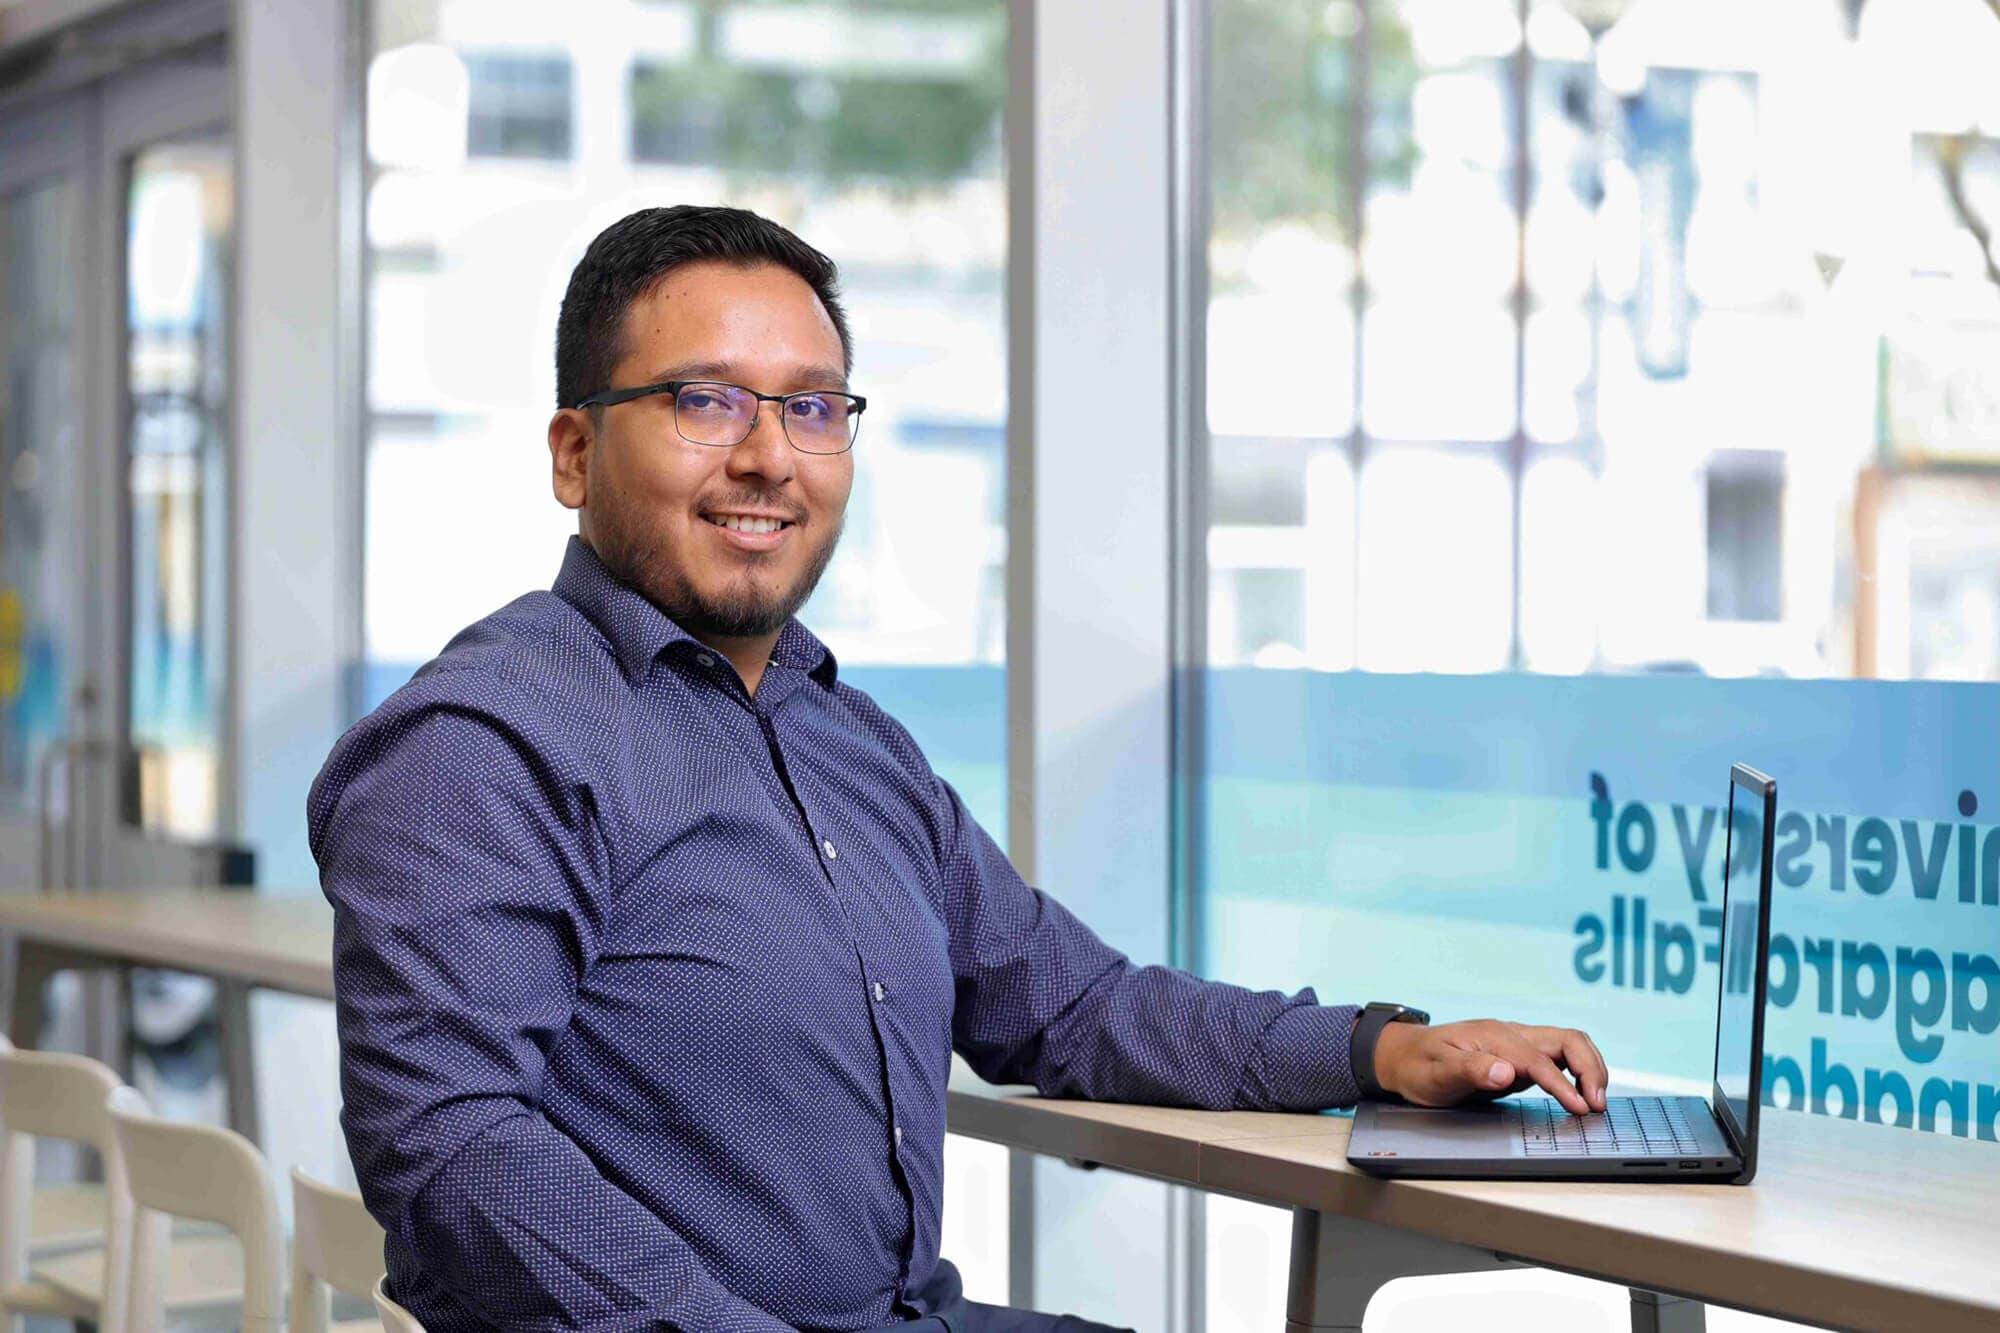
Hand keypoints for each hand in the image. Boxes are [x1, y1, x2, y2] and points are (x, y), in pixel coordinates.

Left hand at [1373, 1019, 1607, 1114]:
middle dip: (1591, 1069)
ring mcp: (1518, 1044)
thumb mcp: (1435, 1073)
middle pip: (1567, 1040)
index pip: (1539, 1060)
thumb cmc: (1418, 1065)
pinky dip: (1579, 1071)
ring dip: (1590, 1068)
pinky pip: (1560, 1057)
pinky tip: (1582, 1092)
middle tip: (1597, 1106)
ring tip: (1596, 1101)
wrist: (1404, 1056)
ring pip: (1569, 1044)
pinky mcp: (1520, 1057)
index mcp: (1493, 1036)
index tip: (1580, 1109)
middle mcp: (1511, 1034)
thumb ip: (1470, 1070)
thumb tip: (1506, 1072)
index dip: (1563, 1085)